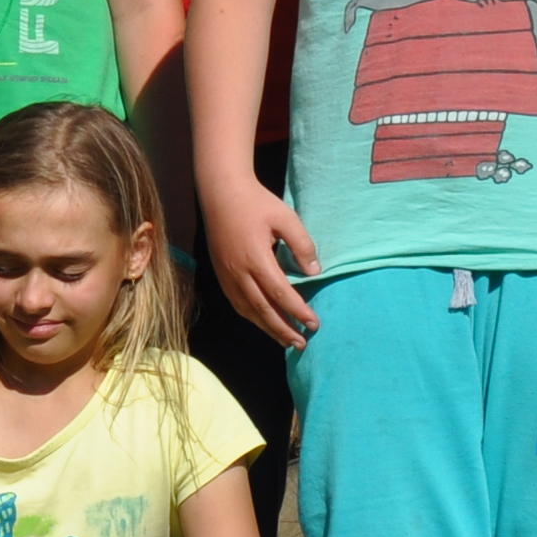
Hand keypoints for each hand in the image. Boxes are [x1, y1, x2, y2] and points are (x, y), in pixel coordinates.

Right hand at [204, 179, 319, 346]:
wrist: (221, 193)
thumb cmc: (257, 202)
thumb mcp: (285, 217)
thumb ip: (301, 245)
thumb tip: (315, 272)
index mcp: (255, 258)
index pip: (280, 293)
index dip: (298, 311)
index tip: (313, 323)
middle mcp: (238, 272)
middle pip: (263, 309)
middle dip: (284, 329)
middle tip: (302, 343)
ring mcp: (227, 275)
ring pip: (248, 310)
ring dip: (268, 328)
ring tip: (286, 341)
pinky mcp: (221, 274)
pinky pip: (237, 303)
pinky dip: (252, 317)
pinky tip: (263, 323)